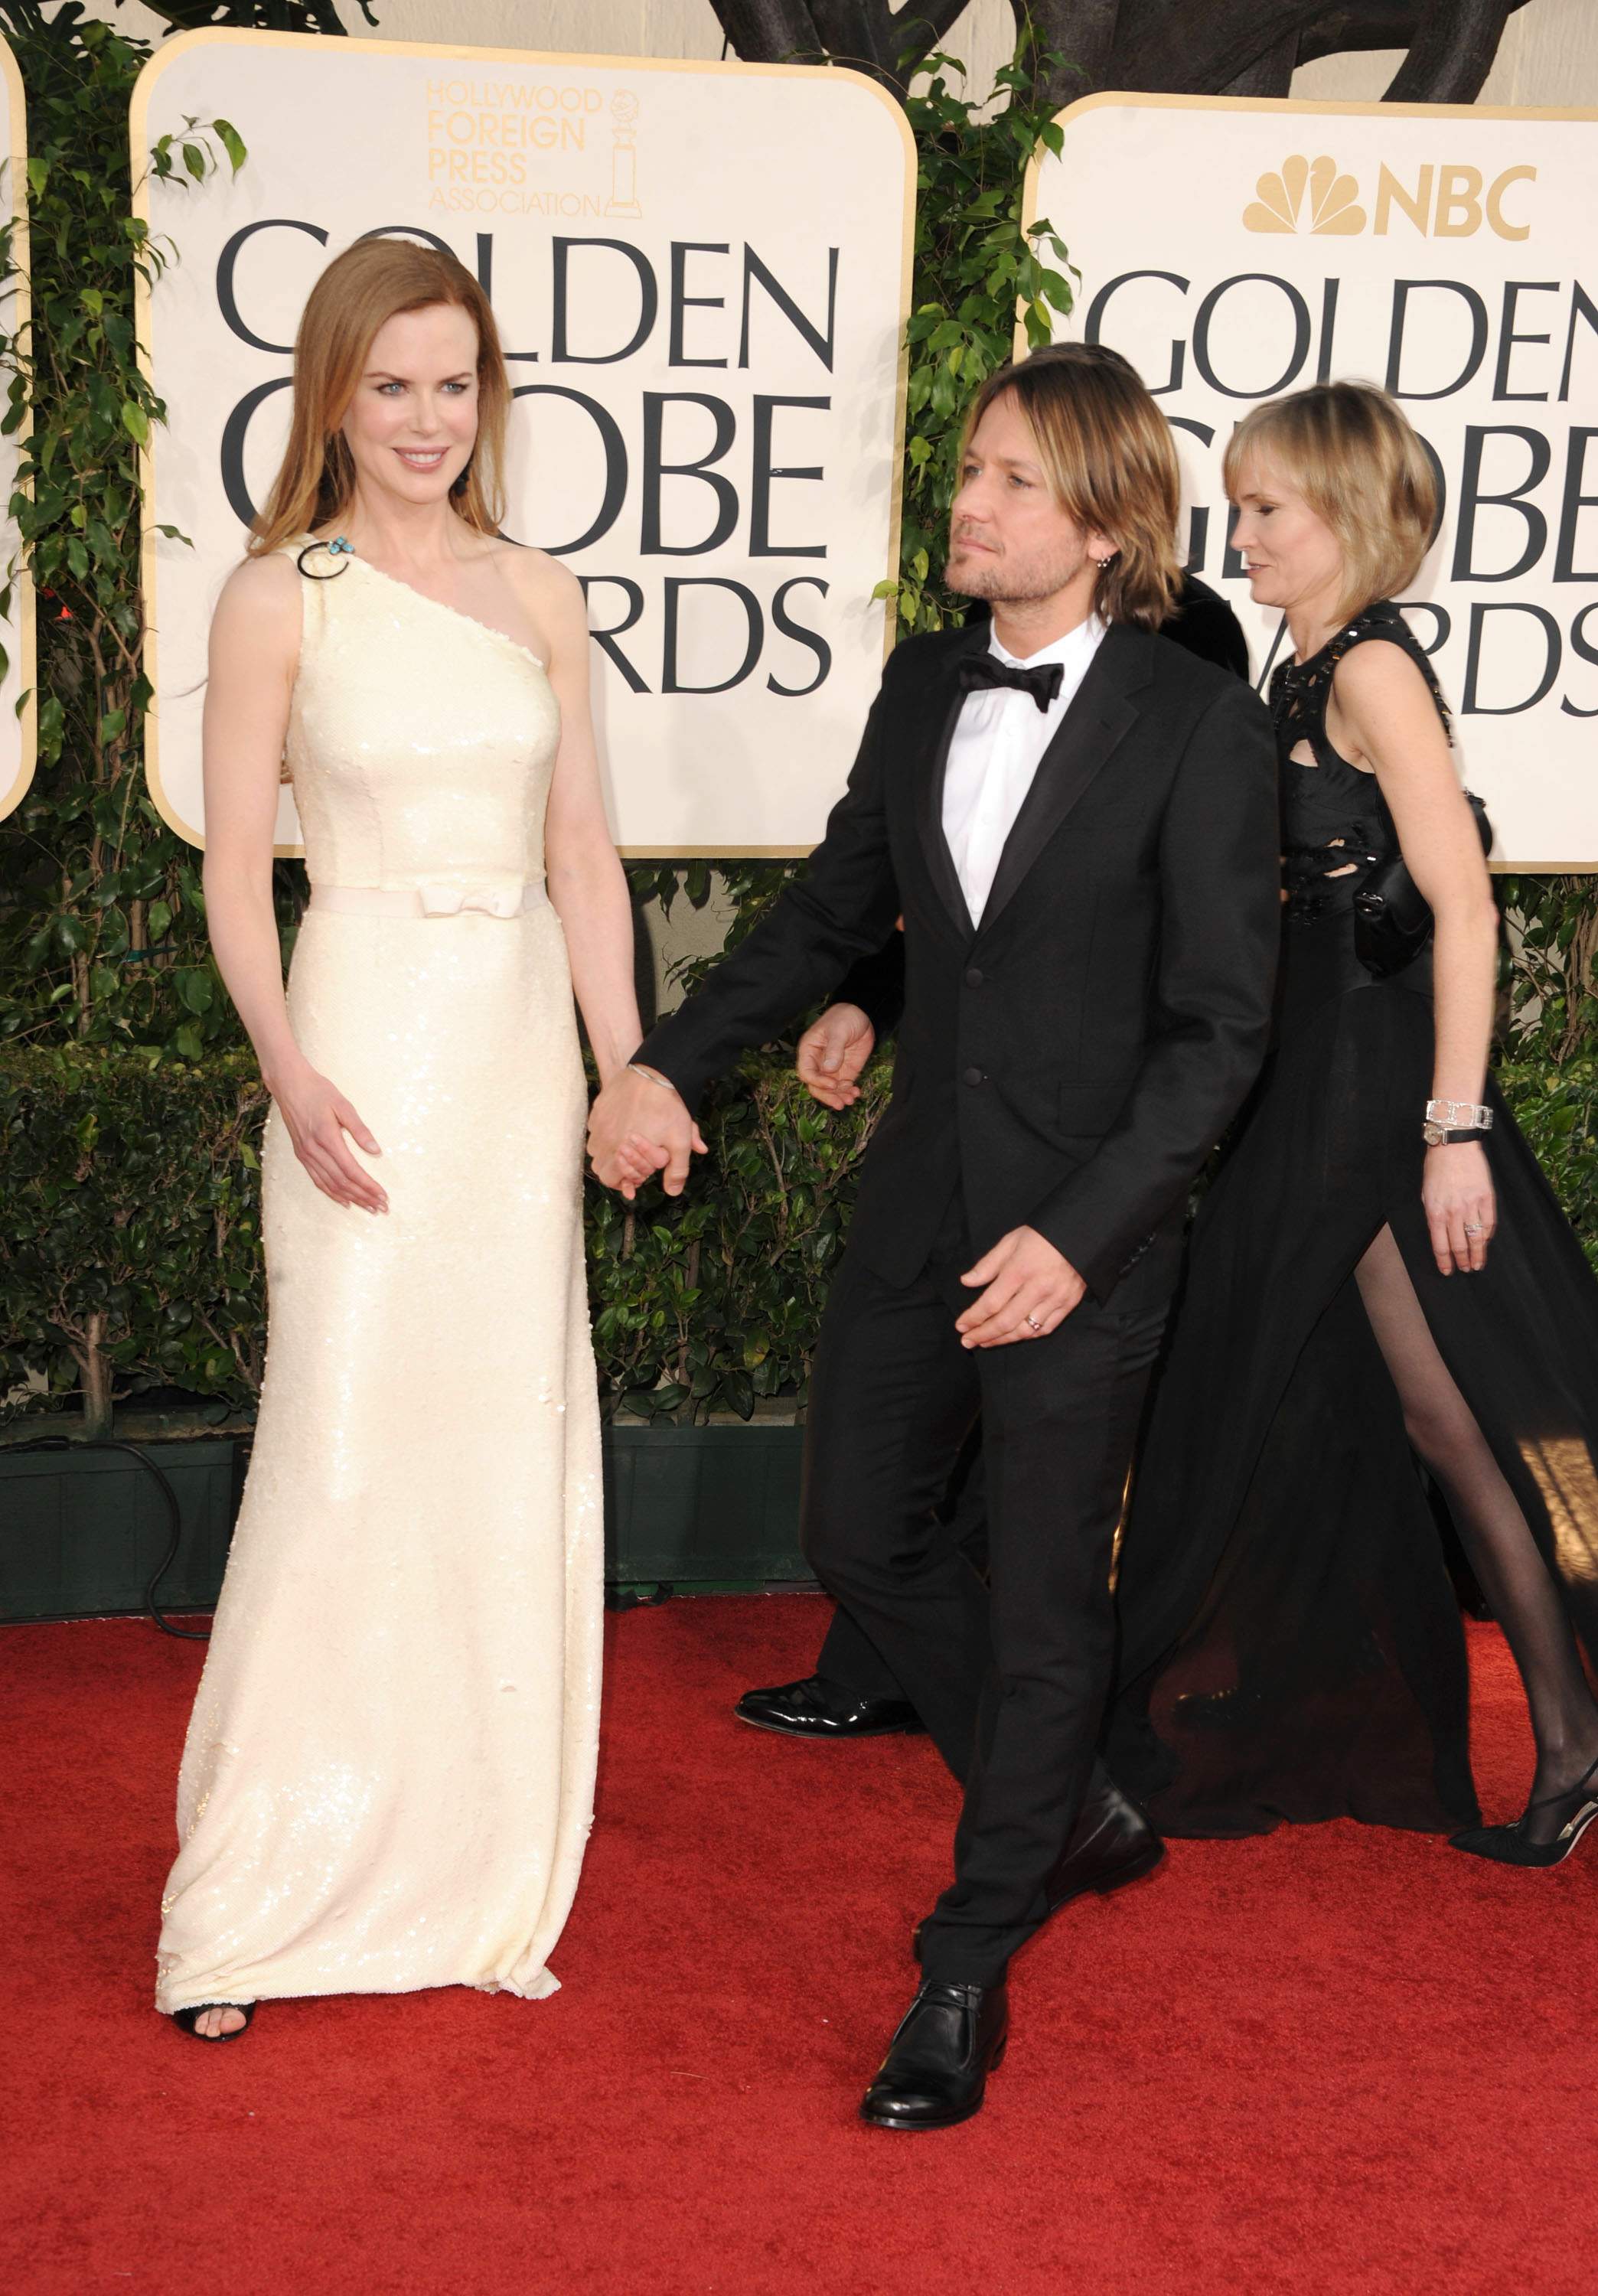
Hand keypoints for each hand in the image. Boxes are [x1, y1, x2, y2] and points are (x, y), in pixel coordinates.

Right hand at [267, 1057, 386, 1211]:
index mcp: (327, 1137)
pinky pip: (317, 1180)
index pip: (351, 1170)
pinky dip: (332, 1193)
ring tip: (368, 1207)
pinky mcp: (301, 1154)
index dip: (368, 1186)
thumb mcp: (343, 1105)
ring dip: (351, 1198)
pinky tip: (345, 1201)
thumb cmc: (318, 1091)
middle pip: (342, 1182)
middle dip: (364, 1196)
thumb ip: (360, 1129)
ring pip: (330, 1184)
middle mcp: (314, 1150)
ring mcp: (305, 1154)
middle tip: (382, 1207)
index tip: (383, 1195)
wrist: (289, 1084)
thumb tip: (376, 1151)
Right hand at [587, 1065, 706, 1199]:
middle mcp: (603, 1138)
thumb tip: (673, 1192)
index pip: (609, 1179)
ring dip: (608, 1152)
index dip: (624, 1182)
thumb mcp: (680, 1141)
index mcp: (620, 1151)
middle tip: (634, 1161)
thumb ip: (677, 1171)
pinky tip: (621, 1127)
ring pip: (594, 1148)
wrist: (655, 1072)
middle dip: (616, 1169)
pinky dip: (604, 1133)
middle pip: (599, 1166)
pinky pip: (594, 1128)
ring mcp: (598, 1122)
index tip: (637, 1176)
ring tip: (626, 1145)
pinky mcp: (598, 1107)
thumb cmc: (668, 1107)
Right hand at [796, 1002, 874, 1109]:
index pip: (806, 1072)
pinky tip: (856, 1093)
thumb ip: (834, 1049)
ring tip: (851, 1100)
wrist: (861, 1015)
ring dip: (839, 1097)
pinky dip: (848, 1092)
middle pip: (816, 1086)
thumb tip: (829, 1069)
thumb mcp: (838, 1030)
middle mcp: (818, 1063)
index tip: (833, 1084)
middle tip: (840, 1103)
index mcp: (809, 1051)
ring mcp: (831, 1069)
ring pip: (830, 1090)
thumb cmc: (844, 1017)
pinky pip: (843, 1087)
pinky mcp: (844, 1072)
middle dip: (828, 1096)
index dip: (817, 1081)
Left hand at [956, 1225, 1085, 1347]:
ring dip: (1003, 1340)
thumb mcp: (1010, 1242)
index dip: (973, 1318)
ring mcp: (1056, 1298)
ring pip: (1025, 1330)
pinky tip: (1013, 1336)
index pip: (991, 1303)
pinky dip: (1027, 1335)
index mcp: (1020, 1270)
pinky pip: (1046, 1328)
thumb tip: (966, 1282)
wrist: (1081, 1233)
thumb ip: (988, 1264)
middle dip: (983, 1334)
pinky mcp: (1069, 1304)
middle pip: (1006, 1321)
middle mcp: (1038, 1288)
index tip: (961, 1325)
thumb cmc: (1042, 1235)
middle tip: (967, 1341)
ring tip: (986, 1342)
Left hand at [1423, 1139, 1494, 1273]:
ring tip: (1478, 1265)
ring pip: (1476, 1238)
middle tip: (1465, 1269)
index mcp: (1435, 1212)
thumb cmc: (1436, 1167)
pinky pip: (1488, 1223)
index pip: (1440, 1245)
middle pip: (1458, 1245)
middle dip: (1462, 1261)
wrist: (1454, 1146)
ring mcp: (1471, 1206)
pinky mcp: (1486, 1198)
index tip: (1447, 1270)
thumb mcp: (1426, 1193)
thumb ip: (1433, 1213)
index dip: (1444, 1261)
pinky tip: (1485, 1242)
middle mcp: (1453, 1212)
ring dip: (1477, 1254)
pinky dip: (1487, 1235)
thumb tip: (1440, 1231)